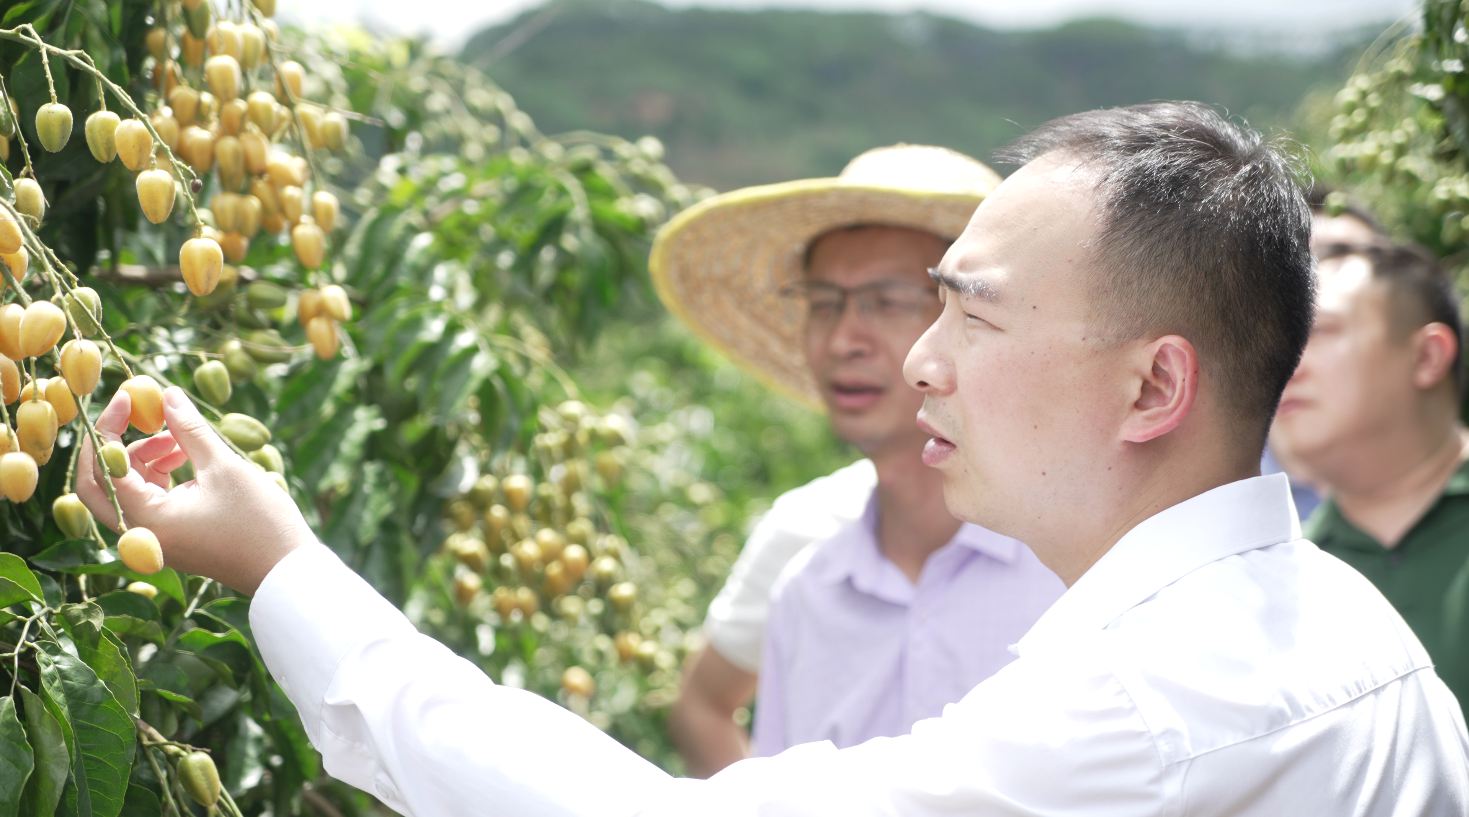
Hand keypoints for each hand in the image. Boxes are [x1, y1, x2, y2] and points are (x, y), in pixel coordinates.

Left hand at [76, 386, 314, 594]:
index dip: (110, 426)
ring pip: (124, 491)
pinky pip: (146, 502)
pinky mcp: (169, 539)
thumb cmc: (259, 520)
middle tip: (137, 416)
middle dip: (115, 445)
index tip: (130, 396)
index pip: (105, 467)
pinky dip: (157, 476)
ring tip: (180, 440)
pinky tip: (186, 459)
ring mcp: (153, 541)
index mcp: (147, 520)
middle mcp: (140, 535)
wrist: (284, 569)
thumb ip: (189, 429)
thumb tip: (167, 394)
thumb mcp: (223, 467)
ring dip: (143, 459)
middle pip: (99, 484)